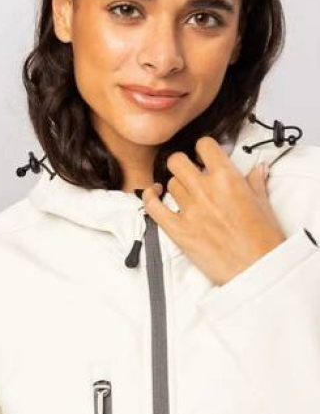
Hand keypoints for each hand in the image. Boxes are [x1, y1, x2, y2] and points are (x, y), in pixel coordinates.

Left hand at [142, 137, 285, 284]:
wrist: (257, 268)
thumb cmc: (264, 239)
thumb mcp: (264, 203)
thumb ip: (255, 182)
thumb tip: (257, 169)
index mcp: (227, 178)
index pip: (204, 145)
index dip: (203, 148)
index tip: (205, 156)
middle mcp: (205, 189)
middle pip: (178, 161)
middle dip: (183, 163)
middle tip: (190, 172)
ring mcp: (189, 209)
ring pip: (169, 183)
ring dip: (175, 186)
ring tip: (185, 193)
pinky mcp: (177, 229)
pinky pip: (153, 207)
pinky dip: (150, 198)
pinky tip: (154, 194)